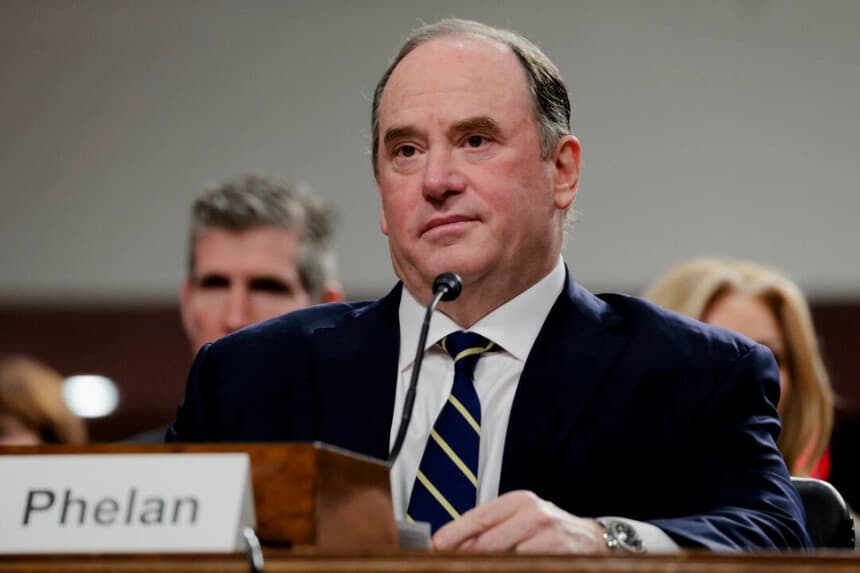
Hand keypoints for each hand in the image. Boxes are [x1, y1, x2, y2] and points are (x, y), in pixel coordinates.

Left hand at [432, 490, 609, 553]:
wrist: (593, 539)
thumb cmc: (548, 529)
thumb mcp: (520, 519)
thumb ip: (491, 528)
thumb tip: (453, 543)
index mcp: (519, 501)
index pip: (480, 517)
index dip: (456, 533)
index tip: (437, 545)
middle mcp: (533, 513)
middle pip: (489, 541)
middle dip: (468, 556)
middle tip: (453, 563)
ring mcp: (547, 535)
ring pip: (505, 556)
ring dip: (489, 564)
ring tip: (475, 566)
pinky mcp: (558, 553)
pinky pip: (525, 565)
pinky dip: (511, 567)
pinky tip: (507, 567)